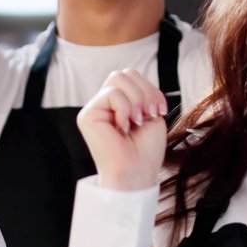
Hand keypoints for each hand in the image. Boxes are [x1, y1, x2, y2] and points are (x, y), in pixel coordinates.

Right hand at [77, 69, 168, 190]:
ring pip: (117, 78)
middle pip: (123, 73)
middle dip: (144, 92)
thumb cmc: (145, 151)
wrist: (137, 172)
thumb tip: (132, 76)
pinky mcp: (87, 116)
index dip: (149, 88)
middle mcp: (104, 104)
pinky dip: (124, 108)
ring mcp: (94, 109)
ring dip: (136, 99)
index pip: (131, 76)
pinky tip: (124, 126)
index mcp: (118, 104)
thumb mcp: (150, 113)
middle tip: (148, 115)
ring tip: (137, 121)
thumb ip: (142, 91)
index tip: (158, 111)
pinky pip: (111, 93)